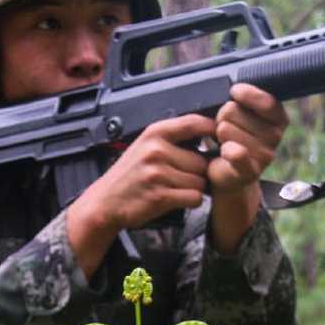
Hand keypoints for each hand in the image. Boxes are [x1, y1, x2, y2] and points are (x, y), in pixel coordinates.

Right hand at [66, 111, 215, 277]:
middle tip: (180, 177)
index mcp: (154, 133)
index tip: (218, 138)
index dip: (212, 130)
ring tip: (174, 188)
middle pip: (202, 161)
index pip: (194, 123)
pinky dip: (190, 201)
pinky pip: (194, 198)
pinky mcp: (161, 196)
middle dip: (197, 172)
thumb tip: (210, 134)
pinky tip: (176, 199)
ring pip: (200, 181)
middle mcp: (156, 151)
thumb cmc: (129, 175)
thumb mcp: (144, 145)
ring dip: (193, 188)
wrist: (105, 202)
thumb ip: (172, 138)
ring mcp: (158, 174)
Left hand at [206, 83, 288, 197]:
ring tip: (225, 141)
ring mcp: (264, 156)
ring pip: (225, 128)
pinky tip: (225, 152)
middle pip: (234, 110)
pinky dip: (225, 150)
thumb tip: (225, 96)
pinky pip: (235, 153)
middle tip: (228, 128)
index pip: (266, 101)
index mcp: (278, 118)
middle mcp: (276, 137)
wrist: (228, 172)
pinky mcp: (250, 171)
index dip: (246, 93)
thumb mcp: (241, 112)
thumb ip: (240, 99)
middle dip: (223, 115)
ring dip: (219, 133)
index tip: (234, 92)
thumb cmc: (234, 136)